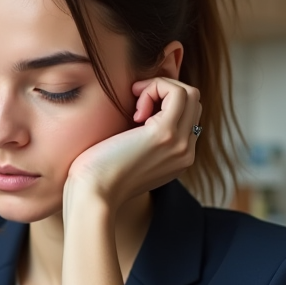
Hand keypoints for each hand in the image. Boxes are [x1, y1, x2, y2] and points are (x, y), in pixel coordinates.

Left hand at [64, 76, 201, 212]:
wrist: (92, 196)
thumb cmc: (98, 176)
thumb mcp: (128, 156)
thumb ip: (142, 140)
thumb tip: (139, 115)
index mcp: (178, 158)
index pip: (188, 116)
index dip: (164, 103)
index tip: (135, 112)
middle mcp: (186, 152)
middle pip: (193, 102)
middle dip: (164, 92)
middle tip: (135, 106)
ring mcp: (180, 144)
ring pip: (189, 94)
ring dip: (159, 88)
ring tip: (135, 107)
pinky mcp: (166, 134)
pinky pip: (176, 92)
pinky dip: (154, 88)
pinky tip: (135, 109)